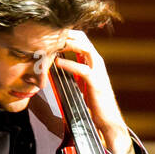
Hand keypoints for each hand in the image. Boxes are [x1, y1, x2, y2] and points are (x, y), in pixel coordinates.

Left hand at [54, 30, 134, 153]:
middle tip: (47, 33)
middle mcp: (97, 62)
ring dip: (67, 43)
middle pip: (82, 37)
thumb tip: (55, 65)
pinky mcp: (97, 83)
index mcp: (92, 61)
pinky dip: (69, 64)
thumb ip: (72, 71)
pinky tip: (57, 63)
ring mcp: (98, 71)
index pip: (79, 38)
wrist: (107, 120)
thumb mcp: (81, 82)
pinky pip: (83, 69)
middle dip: (65, 33)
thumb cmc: (93, 103)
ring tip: (52, 43)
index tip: (48, 33)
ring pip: (84, 47)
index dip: (64, 33)